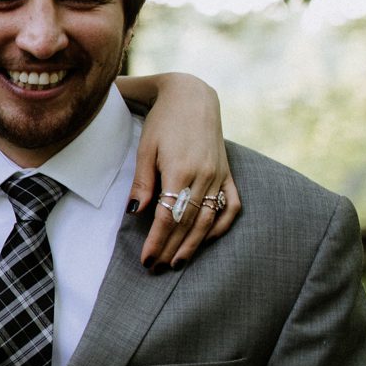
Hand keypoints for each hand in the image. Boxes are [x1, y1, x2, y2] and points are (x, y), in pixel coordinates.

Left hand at [129, 73, 240, 269]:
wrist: (192, 97)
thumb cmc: (163, 122)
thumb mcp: (145, 149)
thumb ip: (142, 183)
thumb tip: (134, 213)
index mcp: (181, 170)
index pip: (168, 217)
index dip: (157, 241)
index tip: (147, 260)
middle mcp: (205, 176)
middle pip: (188, 223)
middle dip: (171, 248)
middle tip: (157, 268)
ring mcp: (220, 175)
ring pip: (209, 219)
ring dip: (194, 244)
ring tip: (178, 261)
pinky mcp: (229, 173)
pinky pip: (231, 206)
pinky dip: (221, 226)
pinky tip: (206, 239)